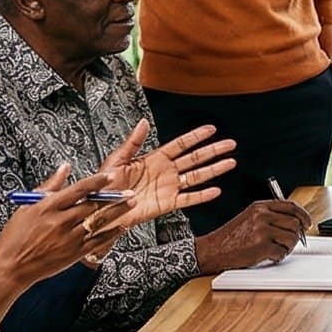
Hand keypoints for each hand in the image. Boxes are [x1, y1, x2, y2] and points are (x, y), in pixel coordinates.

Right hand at [0, 162, 123, 301]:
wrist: (11, 267)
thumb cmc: (15, 236)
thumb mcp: (27, 206)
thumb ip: (49, 186)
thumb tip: (65, 167)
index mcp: (48, 207)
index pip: (77, 190)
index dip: (96, 182)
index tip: (110, 176)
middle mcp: (60, 222)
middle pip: (92, 205)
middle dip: (113, 196)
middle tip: (128, 190)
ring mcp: (68, 239)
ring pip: (98, 222)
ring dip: (117, 211)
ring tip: (131, 202)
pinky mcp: (73, 254)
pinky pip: (97, 242)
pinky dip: (111, 233)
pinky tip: (122, 226)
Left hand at [89, 121, 233, 236]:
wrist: (102, 209)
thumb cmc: (105, 185)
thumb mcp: (117, 159)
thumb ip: (133, 142)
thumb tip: (143, 122)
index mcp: (154, 158)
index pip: (181, 144)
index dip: (196, 136)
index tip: (211, 129)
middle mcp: (165, 171)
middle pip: (195, 158)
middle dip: (213, 151)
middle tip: (230, 144)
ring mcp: (168, 187)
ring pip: (196, 176)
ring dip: (214, 169)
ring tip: (230, 162)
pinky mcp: (167, 204)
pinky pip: (188, 199)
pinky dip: (202, 196)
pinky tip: (215, 191)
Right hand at [193, 198, 311, 273]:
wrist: (212, 250)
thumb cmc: (231, 237)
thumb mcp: (249, 218)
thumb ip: (270, 216)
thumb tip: (295, 222)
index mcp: (260, 206)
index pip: (290, 205)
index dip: (303, 215)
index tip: (307, 223)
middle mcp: (262, 215)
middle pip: (295, 222)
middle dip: (297, 235)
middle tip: (291, 242)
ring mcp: (262, 230)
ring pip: (292, 237)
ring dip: (288, 247)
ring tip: (277, 250)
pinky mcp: (261, 246)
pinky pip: (282, 252)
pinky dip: (279, 256)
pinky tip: (269, 256)